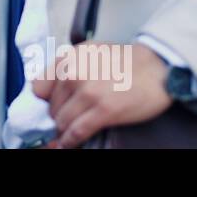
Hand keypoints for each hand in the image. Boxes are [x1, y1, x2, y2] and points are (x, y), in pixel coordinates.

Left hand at [32, 41, 172, 147]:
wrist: (158, 67)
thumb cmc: (125, 61)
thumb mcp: (89, 53)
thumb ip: (68, 68)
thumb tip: (50, 92)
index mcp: (68, 58)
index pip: (38, 88)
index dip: (44, 101)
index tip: (50, 108)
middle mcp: (73, 73)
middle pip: (51, 107)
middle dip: (58, 116)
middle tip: (67, 120)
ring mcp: (88, 92)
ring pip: (61, 121)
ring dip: (64, 130)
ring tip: (68, 134)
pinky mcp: (104, 110)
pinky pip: (76, 132)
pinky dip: (70, 141)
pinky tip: (68, 143)